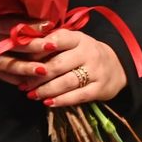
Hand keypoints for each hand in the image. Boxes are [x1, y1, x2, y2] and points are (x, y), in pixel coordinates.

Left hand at [1, 29, 128, 107]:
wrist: (117, 66)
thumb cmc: (85, 54)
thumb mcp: (74, 43)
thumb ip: (53, 43)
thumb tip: (24, 48)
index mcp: (79, 39)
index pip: (58, 40)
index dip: (40, 49)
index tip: (24, 58)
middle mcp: (89, 53)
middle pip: (58, 64)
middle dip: (38, 76)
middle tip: (23, 84)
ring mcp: (96, 71)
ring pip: (66, 82)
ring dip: (46, 90)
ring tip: (31, 95)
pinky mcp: (99, 88)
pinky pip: (77, 96)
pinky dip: (61, 100)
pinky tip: (48, 102)